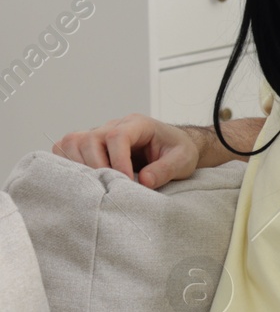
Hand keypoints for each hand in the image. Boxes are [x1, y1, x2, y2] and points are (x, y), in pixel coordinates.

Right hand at [52, 114, 199, 188]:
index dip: (118, 160)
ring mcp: (99, 134)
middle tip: (111, 187)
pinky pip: (65, 148)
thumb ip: (166, 169)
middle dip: (97, 166)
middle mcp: (114, 125)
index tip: (126, 181)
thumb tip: (144, 181)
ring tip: (97, 185)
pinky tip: (82, 180)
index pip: (117, 135)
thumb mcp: (183, 159)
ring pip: (73, 142)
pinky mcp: (90, 146)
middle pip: (90, 138)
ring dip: (79, 166)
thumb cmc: (178, 150)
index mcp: (138, 124)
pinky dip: (67, 163)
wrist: (173, 147)